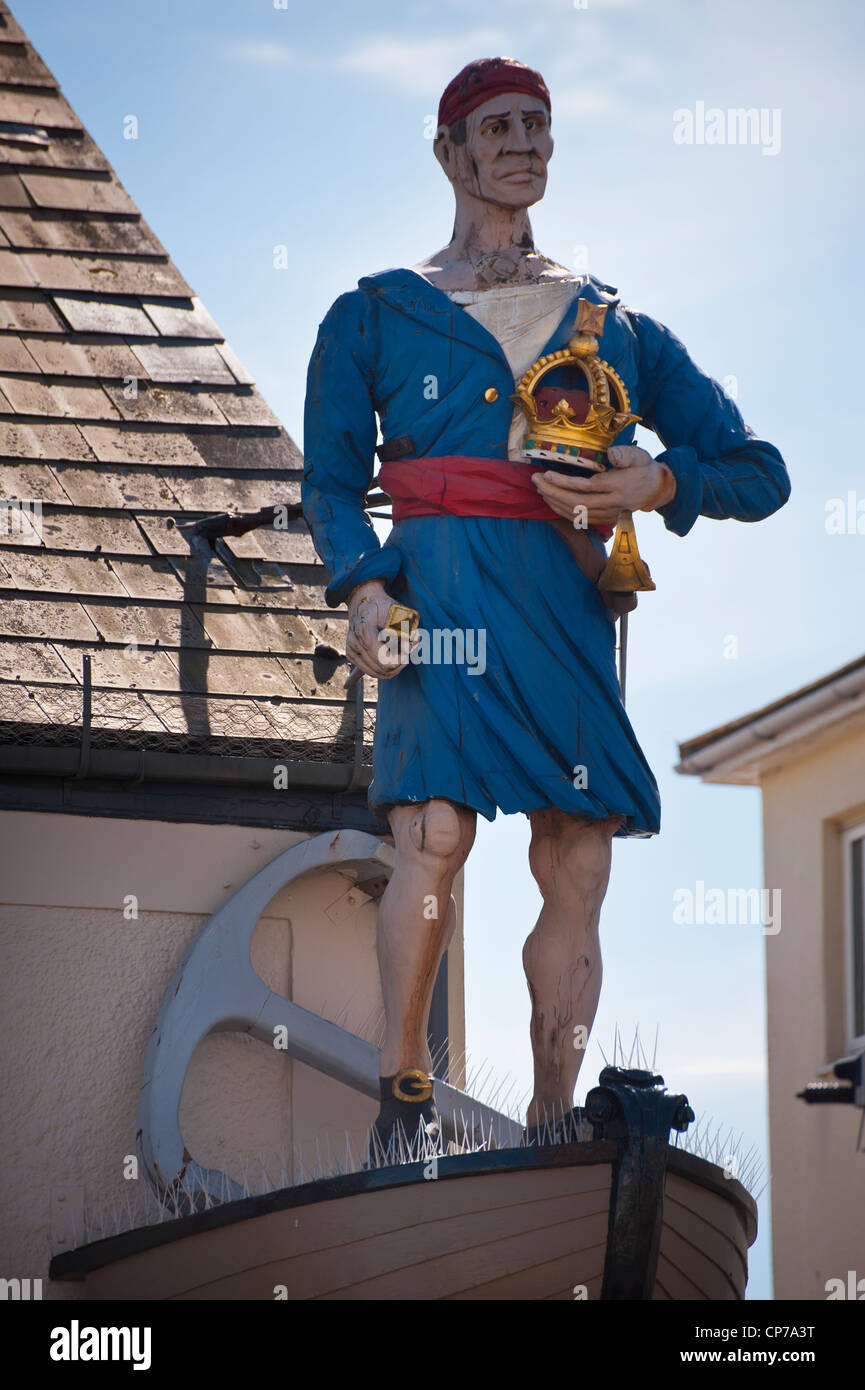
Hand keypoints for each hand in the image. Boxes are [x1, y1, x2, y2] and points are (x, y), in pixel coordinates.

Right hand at [346, 581, 413, 679]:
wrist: (363, 603)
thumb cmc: (380, 606)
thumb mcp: (396, 611)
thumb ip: (406, 627)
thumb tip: (415, 639)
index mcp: (365, 630)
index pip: (385, 659)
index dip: (401, 658)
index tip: (410, 646)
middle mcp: (355, 643)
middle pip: (383, 669)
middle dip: (400, 661)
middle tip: (409, 647)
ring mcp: (352, 651)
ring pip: (379, 673)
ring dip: (394, 667)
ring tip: (401, 651)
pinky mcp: (352, 656)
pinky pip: (373, 672)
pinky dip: (385, 668)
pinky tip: (392, 655)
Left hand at [531, 445, 675, 525]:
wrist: (656, 489)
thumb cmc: (644, 468)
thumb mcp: (639, 456)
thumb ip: (625, 454)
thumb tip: (611, 453)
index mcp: (618, 486)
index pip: (586, 487)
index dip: (565, 483)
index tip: (548, 475)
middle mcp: (611, 503)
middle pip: (577, 502)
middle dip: (553, 493)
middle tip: (536, 481)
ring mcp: (607, 513)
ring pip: (576, 513)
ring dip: (555, 503)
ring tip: (539, 489)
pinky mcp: (604, 518)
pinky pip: (579, 519)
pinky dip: (562, 511)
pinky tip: (551, 502)